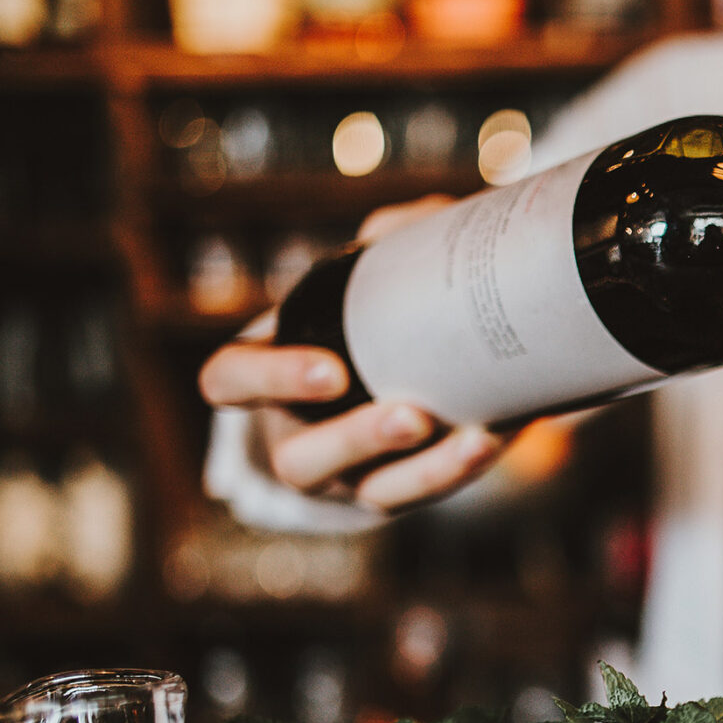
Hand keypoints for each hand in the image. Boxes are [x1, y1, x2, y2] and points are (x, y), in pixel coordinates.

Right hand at [197, 195, 508, 512]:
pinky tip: (491, 440)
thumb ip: (391, 239)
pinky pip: (424, 496)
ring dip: (421, 471)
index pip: (230, 382)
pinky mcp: (400, 489)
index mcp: (269, 374)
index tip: (333, 370)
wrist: (430, 361)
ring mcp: (350, 473)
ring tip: (472, 439)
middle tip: (412, 415)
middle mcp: (299, 433)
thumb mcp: (376, 270)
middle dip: (356, 442)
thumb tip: (419, 226)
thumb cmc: (378, 308)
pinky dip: (459, 471)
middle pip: (300, 460)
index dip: (268, 380)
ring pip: (369, 492)